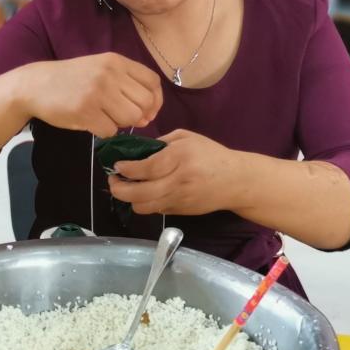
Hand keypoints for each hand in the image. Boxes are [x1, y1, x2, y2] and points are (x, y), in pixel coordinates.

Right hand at [18, 53, 162, 137]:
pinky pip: (110, 130)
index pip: (152, 82)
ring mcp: (97, 93)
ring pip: (131, 118)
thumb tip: (148, 115)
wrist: (35, 85)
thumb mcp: (100, 69)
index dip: (156, 100)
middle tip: (121, 117)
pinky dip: (104, 131)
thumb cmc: (71, 79)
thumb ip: (125, 85)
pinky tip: (91, 122)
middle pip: (144, 103)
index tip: (147, 111)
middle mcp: (109, 74)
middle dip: (137, 116)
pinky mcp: (85, 111)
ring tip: (105, 118)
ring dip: (121, 124)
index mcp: (116, 61)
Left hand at [108, 129, 244, 215]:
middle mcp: (178, 181)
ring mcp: (179, 200)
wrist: (236, 181)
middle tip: (113, 180)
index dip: (126, 169)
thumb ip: (161, 143)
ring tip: (126, 188)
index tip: (116, 166)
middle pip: (140, 194)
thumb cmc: (210, 154)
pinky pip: (155, 210)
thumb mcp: (186, 138)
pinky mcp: (181, 212)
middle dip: (119, 189)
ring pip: (144, 207)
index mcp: (180, 158)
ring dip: (129, 199)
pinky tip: (144, 193)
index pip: (146, 169)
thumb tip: (137, 151)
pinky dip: (144, 203)